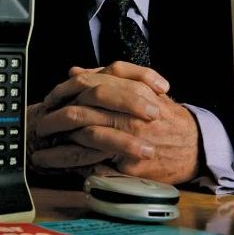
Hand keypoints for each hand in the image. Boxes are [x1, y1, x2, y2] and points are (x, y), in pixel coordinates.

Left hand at [26, 61, 198, 184]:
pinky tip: (53, 163)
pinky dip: (68, 162)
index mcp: (132, 91)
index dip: (64, 91)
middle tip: (41, 122)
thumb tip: (74, 71)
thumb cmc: (166, 118)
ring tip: (39, 147)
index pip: (89, 85)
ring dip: (57, 141)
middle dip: (55, 116)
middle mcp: (130, 113)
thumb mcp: (143, 89)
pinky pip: (92, 161)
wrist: (194, 146)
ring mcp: (130, 138)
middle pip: (82, 108)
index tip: (50, 98)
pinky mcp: (129, 163)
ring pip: (84, 134)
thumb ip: (110, 79)